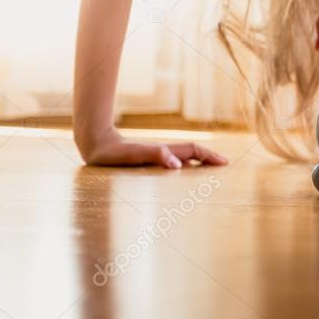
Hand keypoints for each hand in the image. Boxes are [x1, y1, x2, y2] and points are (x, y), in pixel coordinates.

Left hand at [78, 128, 227, 167]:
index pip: (193, 150)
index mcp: (164, 151)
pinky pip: (171, 163)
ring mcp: (155, 156)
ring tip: (209, 170)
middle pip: (191, 152)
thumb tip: (178, 165)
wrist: (95, 144)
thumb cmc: (113, 153)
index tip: (224, 163)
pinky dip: (182, 167)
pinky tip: (181, 173)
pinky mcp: (146, 161)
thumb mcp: (134, 155)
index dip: (209, 156)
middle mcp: (163, 152)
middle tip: (224, 165)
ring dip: (197, 162)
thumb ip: (156, 156)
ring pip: (182, 157)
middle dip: (208, 158)